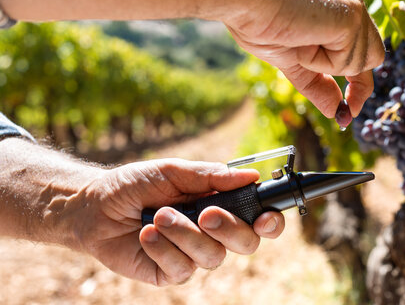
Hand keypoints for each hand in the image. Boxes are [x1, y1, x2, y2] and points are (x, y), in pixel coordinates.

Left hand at [79, 159, 284, 285]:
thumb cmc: (136, 184)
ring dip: (185, 234)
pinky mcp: (171, 272)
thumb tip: (252, 176)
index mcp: (220, 204)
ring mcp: (193, 254)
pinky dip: (164, 248)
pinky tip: (146, 234)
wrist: (95, 206)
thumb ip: (212, 176)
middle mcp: (212, 232)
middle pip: (246, 243)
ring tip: (158, 216)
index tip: (265, 217)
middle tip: (205, 213)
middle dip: (229, 228)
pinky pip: (183, 268)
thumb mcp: (174, 172)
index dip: (270, 222)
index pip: (258, 219)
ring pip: (212, 257)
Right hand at [227, 0, 384, 117]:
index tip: (350, 108)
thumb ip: (317, 83)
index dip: (359, 81)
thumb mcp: (293, 60)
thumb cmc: (259, 21)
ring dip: (325, 65)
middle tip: (342, 100)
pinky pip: (346, 61)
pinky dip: (321, 61)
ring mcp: (355, 7)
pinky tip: (302, 39)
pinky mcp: (351, 17)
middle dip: (356, 81)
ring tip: (298, 41)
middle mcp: (353, 2)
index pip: (363, 48)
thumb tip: (334, 112)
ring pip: (360, 63)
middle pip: (373, 57)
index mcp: (340, 5)